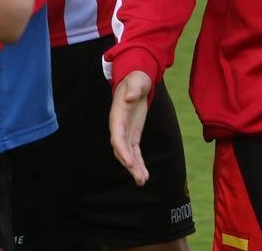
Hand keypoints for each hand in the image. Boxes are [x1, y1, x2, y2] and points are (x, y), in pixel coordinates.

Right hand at [109, 71, 152, 185]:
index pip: (117, 136)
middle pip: (121, 149)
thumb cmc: (135, 80)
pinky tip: (144, 174)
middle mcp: (119, 127)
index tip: (129, 163)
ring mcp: (126, 132)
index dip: (122, 150)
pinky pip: (135, 152)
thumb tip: (129, 97)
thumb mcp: (136, 81)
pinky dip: (139, 163)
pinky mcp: (133, 134)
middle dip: (129, 164)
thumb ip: (134, 89)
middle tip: (139, 178)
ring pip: (128, 154)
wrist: (135, 81)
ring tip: (143, 181)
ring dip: (135, 168)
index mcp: (118, 115)